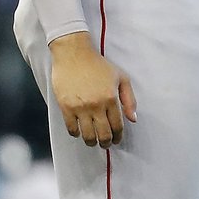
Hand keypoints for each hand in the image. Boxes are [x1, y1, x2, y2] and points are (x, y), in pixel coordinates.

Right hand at [49, 32, 136, 147]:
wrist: (73, 54)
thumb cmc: (98, 65)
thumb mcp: (121, 77)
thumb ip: (129, 99)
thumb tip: (133, 119)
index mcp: (111, 98)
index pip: (117, 126)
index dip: (118, 136)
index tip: (117, 139)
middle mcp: (96, 105)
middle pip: (103, 134)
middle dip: (106, 143)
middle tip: (105, 144)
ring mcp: (80, 107)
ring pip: (87, 135)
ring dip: (91, 142)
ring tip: (92, 141)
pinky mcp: (65, 107)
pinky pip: (71, 128)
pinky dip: (76, 134)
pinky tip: (79, 132)